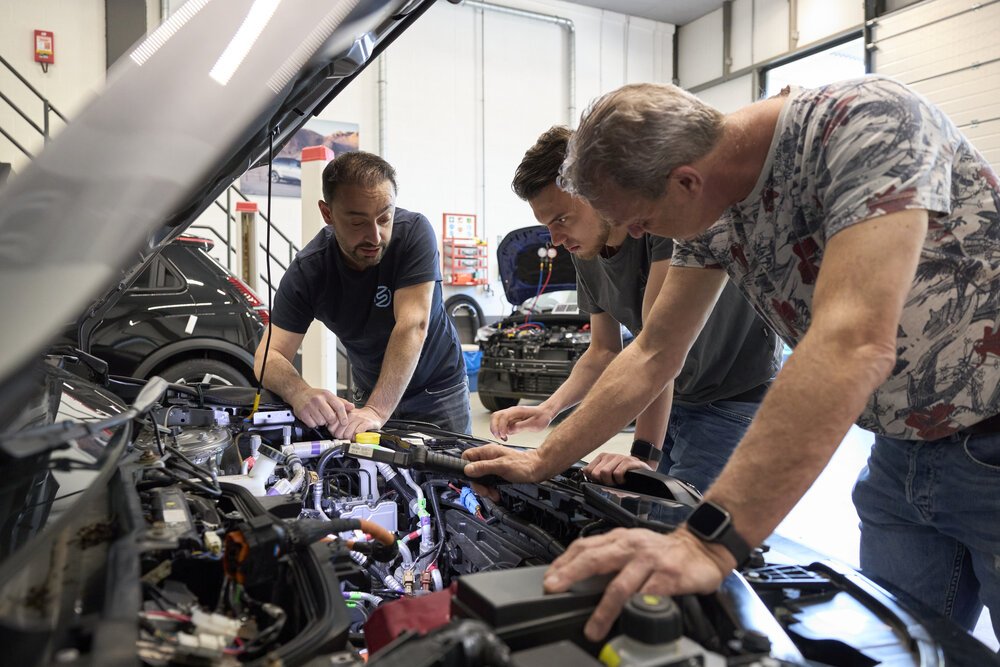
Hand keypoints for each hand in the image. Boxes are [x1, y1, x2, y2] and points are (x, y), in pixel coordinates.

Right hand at [290, 387, 353, 429]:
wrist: (299, 393)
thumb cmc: (316, 396)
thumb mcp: (329, 396)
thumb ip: (341, 402)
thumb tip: (352, 407)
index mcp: (327, 394)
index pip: (339, 406)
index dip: (343, 416)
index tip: (344, 422)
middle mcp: (318, 399)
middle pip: (331, 417)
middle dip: (331, 420)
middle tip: (328, 418)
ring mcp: (309, 406)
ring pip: (321, 422)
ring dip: (321, 422)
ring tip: (319, 416)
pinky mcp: (302, 413)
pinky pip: (312, 424)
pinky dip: (314, 424)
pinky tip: (313, 418)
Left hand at [332, 405, 383, 439]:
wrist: (374, 413)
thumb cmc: (359, 418)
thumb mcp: (347, 418)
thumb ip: (338, 423)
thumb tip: (331, 431)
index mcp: (343, 413)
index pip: (331, 427)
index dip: (334, 433)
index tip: (339, 434)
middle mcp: (349, 415)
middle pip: (339, 433)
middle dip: (342, 438)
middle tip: (346, 437)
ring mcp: (358, 418)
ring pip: (347, 434)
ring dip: (350, 439)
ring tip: (352, 437)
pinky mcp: (366, 423)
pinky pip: (357, 433)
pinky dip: (357, 438)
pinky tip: (358, 437)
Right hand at [462, 445, 550, 498]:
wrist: (537, 469)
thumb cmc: (524, 465)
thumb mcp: (501, 467)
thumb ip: (483, 467)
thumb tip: (468, 470)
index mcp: (487, 452)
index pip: (467, 456)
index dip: (465, 467)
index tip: (471, 478)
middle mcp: (488, 458)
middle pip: (473, 471)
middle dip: (478, 483)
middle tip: (484, 491)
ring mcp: (493, 465)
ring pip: (480, 478)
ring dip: (484, 488)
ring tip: (492, 494)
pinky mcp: (498, 472)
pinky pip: (488, 482)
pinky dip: (490, 489)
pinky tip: (495, 493)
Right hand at [490, 405, 553, 440]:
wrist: (544, 413)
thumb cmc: (541, 417)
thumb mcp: (534, 424)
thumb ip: (522, 427)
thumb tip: (510, 430)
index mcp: (517, 411)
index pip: (503, 416)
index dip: (501, 426)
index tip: (503, 435)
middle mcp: (511, 412)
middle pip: (495, 416)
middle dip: (494, 427)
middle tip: (498, 437)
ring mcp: (510, 416)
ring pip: (495, 420)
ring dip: (495, 429)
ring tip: (501, 438)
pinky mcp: (510, 421)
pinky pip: (500, 425)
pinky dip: (499, 431)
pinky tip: (505, 437)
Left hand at [543, 527, 733, 640]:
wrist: (703, 547)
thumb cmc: (664, 552)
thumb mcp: (633, 547)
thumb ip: (609, 558)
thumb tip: (578, 578)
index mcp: (620, 539)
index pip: (585, 546)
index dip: (564, 562)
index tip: (549, 579)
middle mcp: (632, 546)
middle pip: (595, 559)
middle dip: (571, 575)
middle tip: (554, 589)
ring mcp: (650, 561)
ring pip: (620, 584)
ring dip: (603, 609)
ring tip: (593, 627)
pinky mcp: (669, 576)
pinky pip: (648, 594)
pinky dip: (636, 608)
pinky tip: (627, 619)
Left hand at [582, 453, 651, 484]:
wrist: (642, 473)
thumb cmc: (624, 476)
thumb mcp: (609, 476)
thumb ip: (596, 476)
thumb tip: (584, 473)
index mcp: (602, 458)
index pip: (588, 470)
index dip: (594, 480)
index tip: (602, 482)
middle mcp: (609, 456)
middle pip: (596, 473)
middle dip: (603, 482)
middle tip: (612, 483)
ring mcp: (619, 457)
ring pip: (605, 472)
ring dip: (612, 482)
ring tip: (618, 481)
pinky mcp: (629, 461)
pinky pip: (617, 473)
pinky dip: (620, 480)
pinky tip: (624, 480)